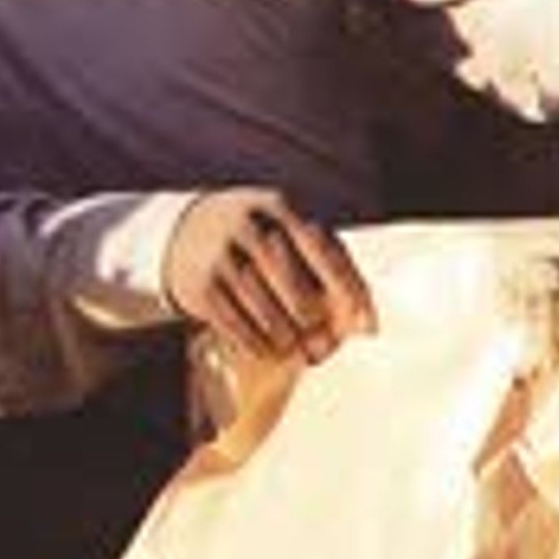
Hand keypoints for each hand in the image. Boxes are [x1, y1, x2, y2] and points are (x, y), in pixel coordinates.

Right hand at [163, 188, 376, 366]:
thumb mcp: (294, 233)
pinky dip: (253, 340)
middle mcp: (247, 226)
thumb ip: (336, 266)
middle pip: (289, 280)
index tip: (364, 322)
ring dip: (283, 333)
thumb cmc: (265, 236)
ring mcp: (219, 253)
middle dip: (311, 318)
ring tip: (296, 348)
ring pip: (259, 303)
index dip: (346, 288)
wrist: (188, 229)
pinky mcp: (198, 283)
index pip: (321, 249)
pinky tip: (267, 351)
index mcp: (280, 207)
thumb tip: (370, 326)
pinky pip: (231, 319)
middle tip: (327, 346)